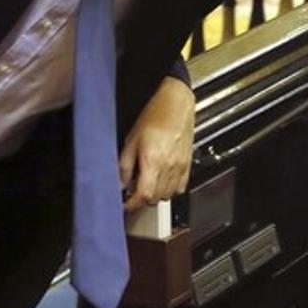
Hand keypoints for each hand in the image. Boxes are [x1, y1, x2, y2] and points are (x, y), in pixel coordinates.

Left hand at [119, 77, 194, 210]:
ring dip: (156, 195)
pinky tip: (161, 180)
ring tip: (147, 183)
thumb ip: (124, 165)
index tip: (125, 204)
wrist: (176, 103)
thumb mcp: (130, 139)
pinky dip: (170, 190)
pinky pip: (180, 187)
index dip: (132, 205)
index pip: (144, 196)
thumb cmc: (154, 115)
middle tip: (132, 191)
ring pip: (168, 196)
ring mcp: (180, 166)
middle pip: (156, 199)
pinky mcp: (187, 164)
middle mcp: (169, 166)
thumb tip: (120, 183)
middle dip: (142, 199)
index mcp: (152, 161)